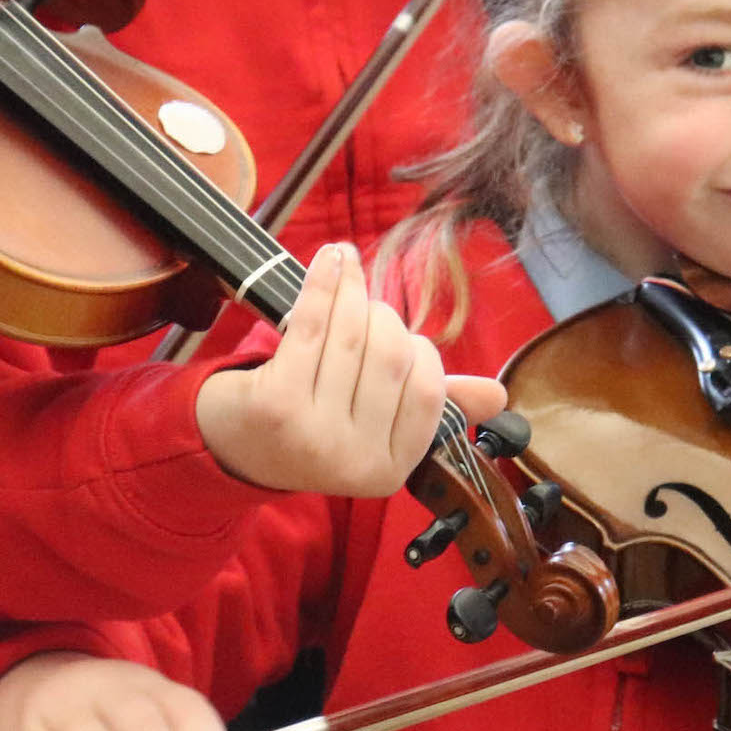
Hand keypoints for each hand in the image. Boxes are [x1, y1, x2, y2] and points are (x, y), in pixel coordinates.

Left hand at [195, 243, 506, 494]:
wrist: (232, 445)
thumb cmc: (315, 423)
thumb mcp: (376, 424)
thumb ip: (435, 405)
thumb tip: (499, 396)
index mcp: (389, 470)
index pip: (426, 390)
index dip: (417, 349)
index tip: (398, 332)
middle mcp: (353, 461)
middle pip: (390, 359)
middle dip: (381, 317)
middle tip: (365, 303)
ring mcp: (313, 435)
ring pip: (351, 338)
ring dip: (351, 290)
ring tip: (347, 265)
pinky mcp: (275, 403)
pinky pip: (312, 327)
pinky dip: (324, 285)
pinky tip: (331, 260)